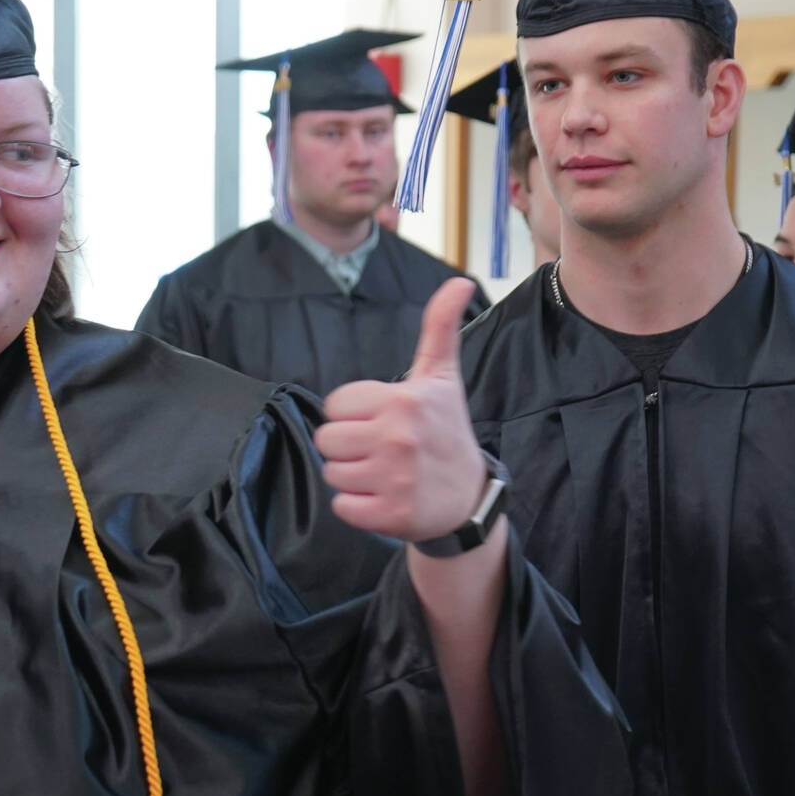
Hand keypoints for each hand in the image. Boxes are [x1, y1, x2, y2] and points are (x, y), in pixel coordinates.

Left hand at [315, 278, 485, 542]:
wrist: (468, 498)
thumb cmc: (446, 431)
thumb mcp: (442, 378)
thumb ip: (439, 327)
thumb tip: (458, 280)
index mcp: (403, 400)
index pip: (335, 404)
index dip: (355, 414)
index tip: (384, 421)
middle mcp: (398, 438)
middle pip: (327, 439)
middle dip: (349, 445)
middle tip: (382, 450)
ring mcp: (394, 479)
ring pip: (331, 472)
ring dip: (352, 476)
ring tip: (384, 472)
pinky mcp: (389, 515)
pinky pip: (341, 507)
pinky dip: (357, 507)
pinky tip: (384, 497)